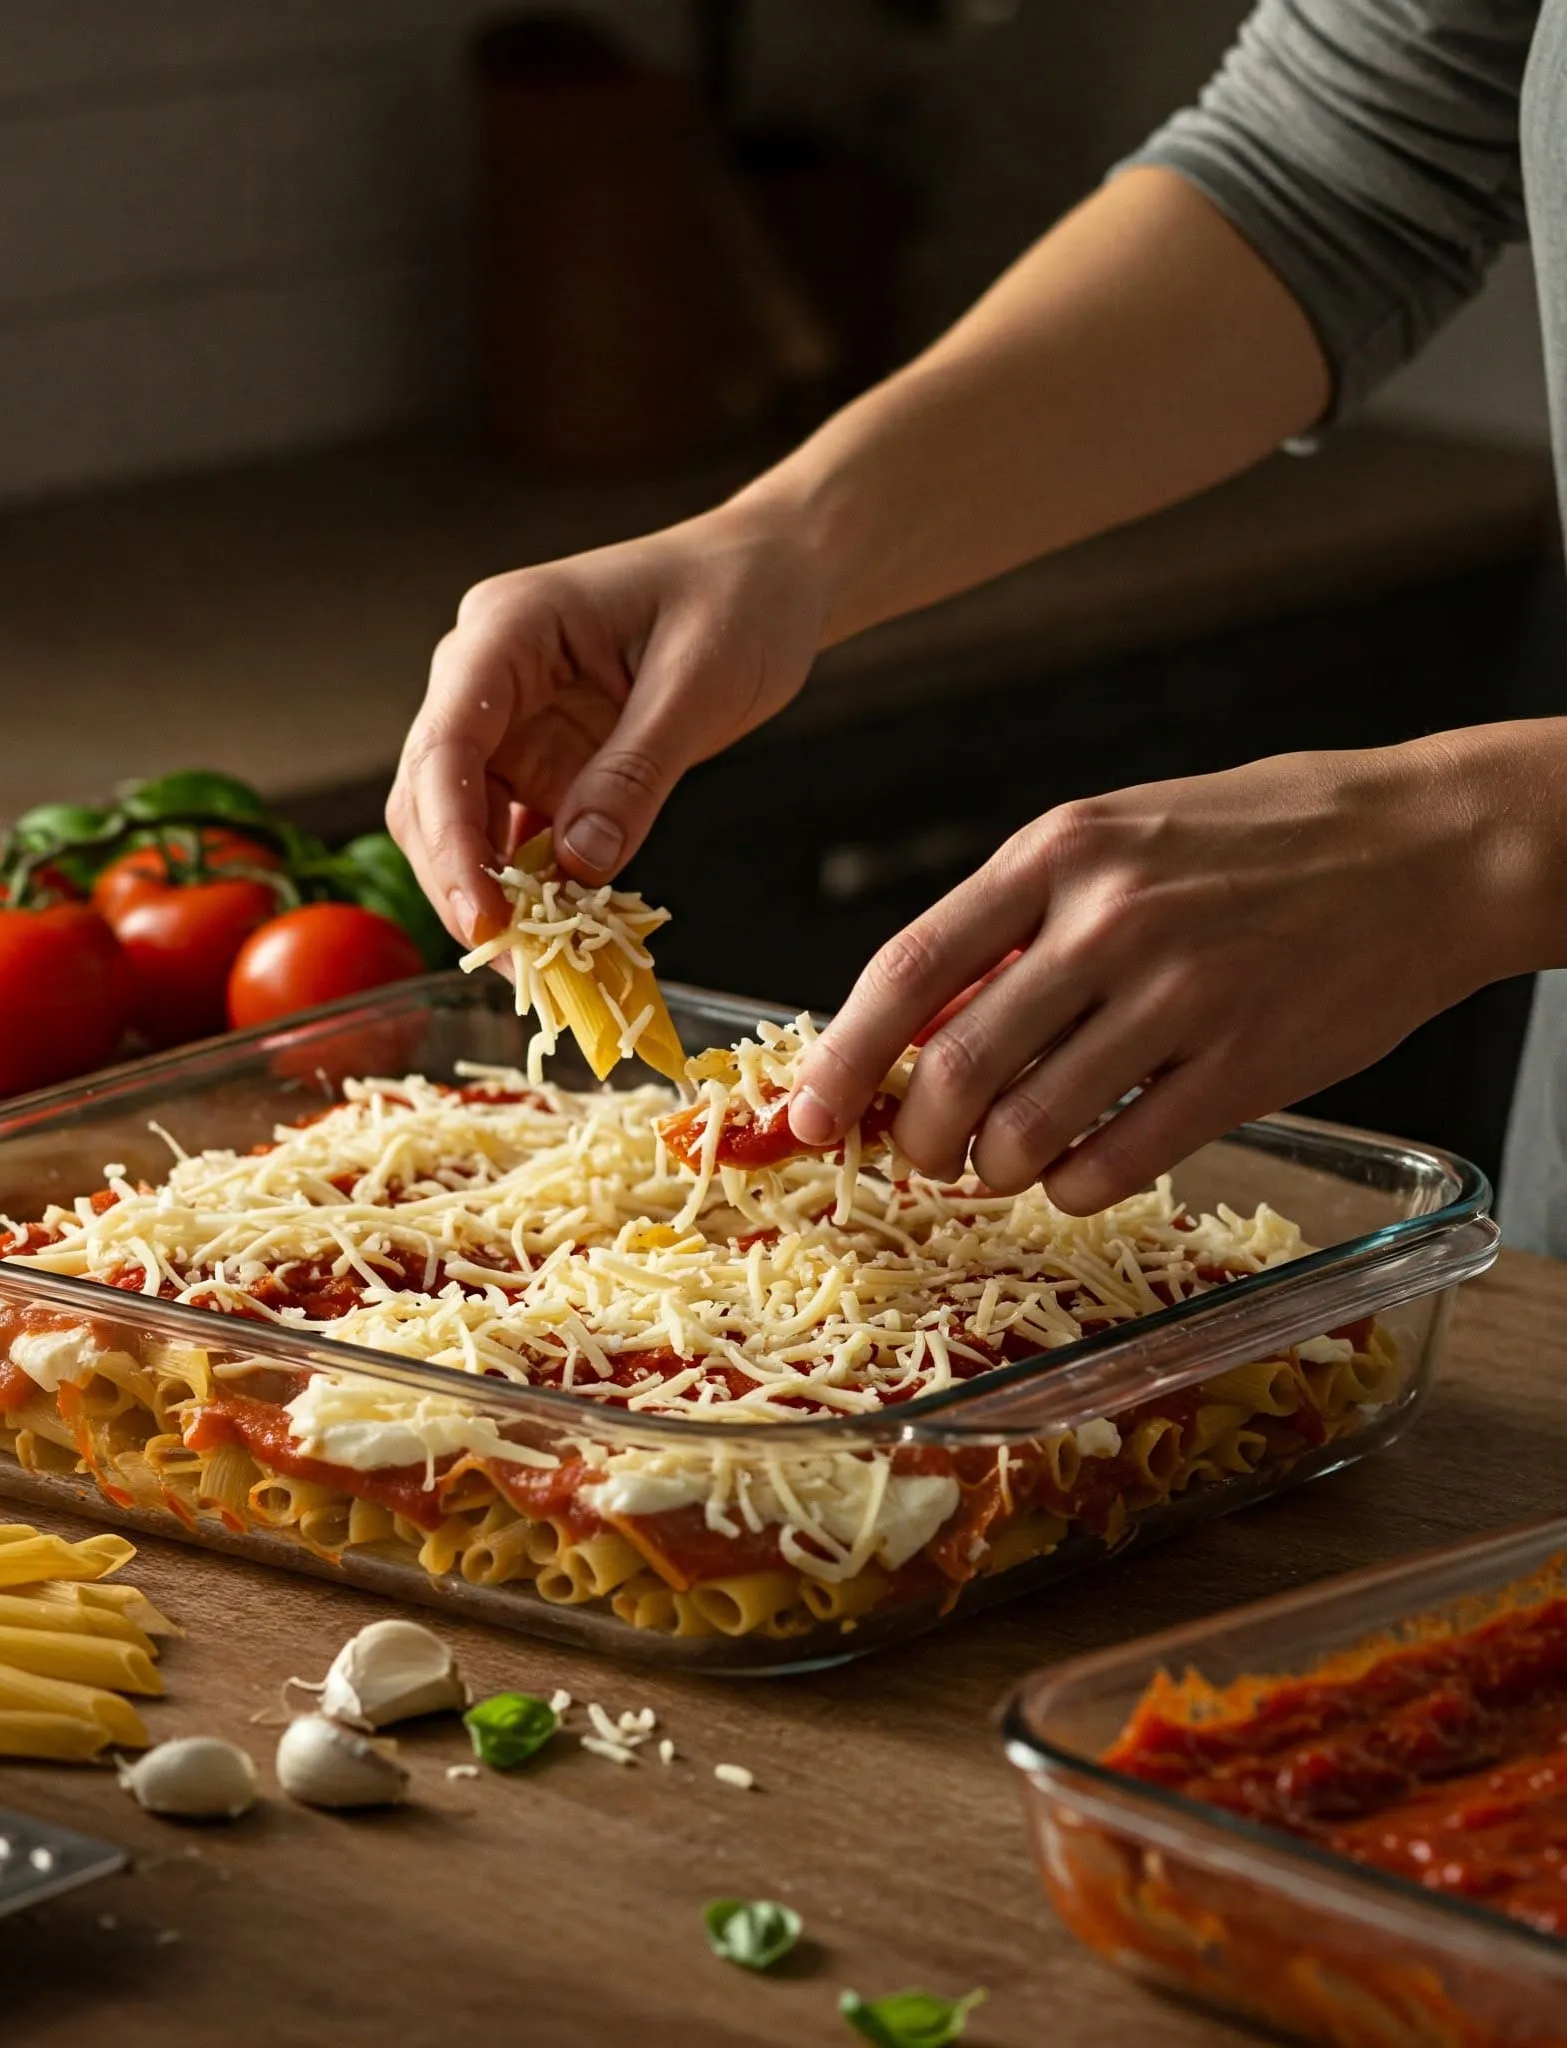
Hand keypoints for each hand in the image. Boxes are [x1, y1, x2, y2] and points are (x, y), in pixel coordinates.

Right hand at [387, 506, 823, 944]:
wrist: (773, 577)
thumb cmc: (739, 597)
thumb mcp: (699, 684)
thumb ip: (635, 773)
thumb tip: (579, 863)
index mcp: (507, 630)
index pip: (445, 745)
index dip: (451, 841)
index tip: (482, 919)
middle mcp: (487, 675)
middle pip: (432, 796)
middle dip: (462, 885)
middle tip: (516, 965)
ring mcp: (511, 722)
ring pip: (464, 826)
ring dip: (496, 897)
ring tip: (544, 967)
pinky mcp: (543, 760)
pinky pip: (518, 835)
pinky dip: (535, 889)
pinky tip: (566, 936)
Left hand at [786, 731, 1560, 1211]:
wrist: (1430, 844)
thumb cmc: (1254, 838)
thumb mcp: (1116, 835)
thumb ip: (1016, 920)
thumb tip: (918, 1023)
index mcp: (1057, 852)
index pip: (908, 970)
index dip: (842, 1056)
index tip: (808, 1115)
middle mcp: (1110, 921)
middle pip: (955, 1069)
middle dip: (916, 1137)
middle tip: (921, 1153)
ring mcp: (1183, 995)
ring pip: (1028, 1131)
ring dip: (994, 1170)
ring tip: (1007, 1159)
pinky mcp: (1249, 1066)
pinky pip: (1118, 1164)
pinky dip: (1076, 1186)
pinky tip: (1084, 1167)